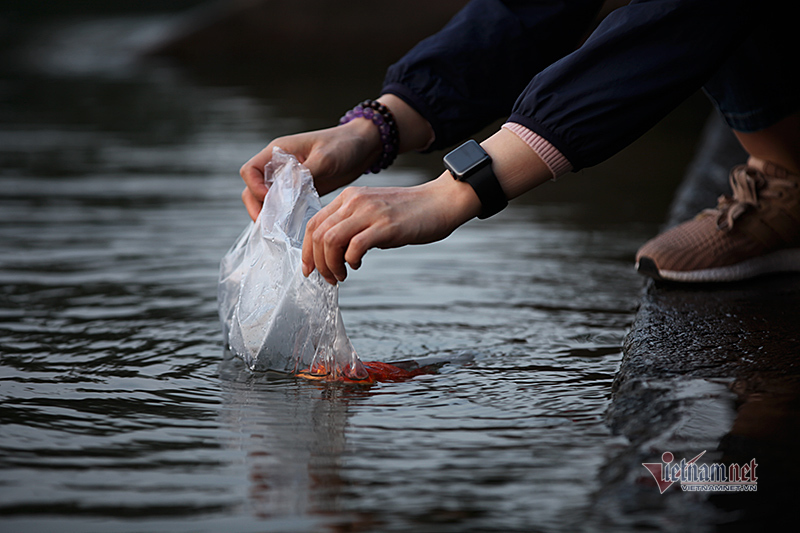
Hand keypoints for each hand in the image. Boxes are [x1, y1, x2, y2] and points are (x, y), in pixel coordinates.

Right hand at [239, 120, 381, 219]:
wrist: (364, 146)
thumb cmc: (344, 144)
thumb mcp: (324, 159)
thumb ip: (304, 175)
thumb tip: (285, 193)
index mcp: (278, 151)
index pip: (250, 171)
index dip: (254, 187)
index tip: (270, 201)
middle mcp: (279, 165)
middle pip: (253, 189)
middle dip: (258, 207)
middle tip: (270, 227)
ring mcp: (289, 179)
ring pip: (267, 200)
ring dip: (270, 215)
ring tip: (279, 231)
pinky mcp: (301, 190)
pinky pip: (285, 205)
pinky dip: (285, 217)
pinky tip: (293, 228)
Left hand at [301, 173, 481, 283]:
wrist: (441, 201)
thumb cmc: (409, 212)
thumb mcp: (373, 213)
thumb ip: (352, 226)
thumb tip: (335, 252)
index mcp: (348, 197)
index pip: (313, 223)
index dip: (306, 250)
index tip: (310, 269)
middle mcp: (354, 201)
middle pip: (317, 234)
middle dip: (317, 262)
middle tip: (328, 278)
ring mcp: (370, 212)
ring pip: (330, 240)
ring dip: (330, 264)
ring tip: (341, 275)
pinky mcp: (386, 226)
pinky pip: (355, 246)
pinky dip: (350, 261)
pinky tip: (358, 265)